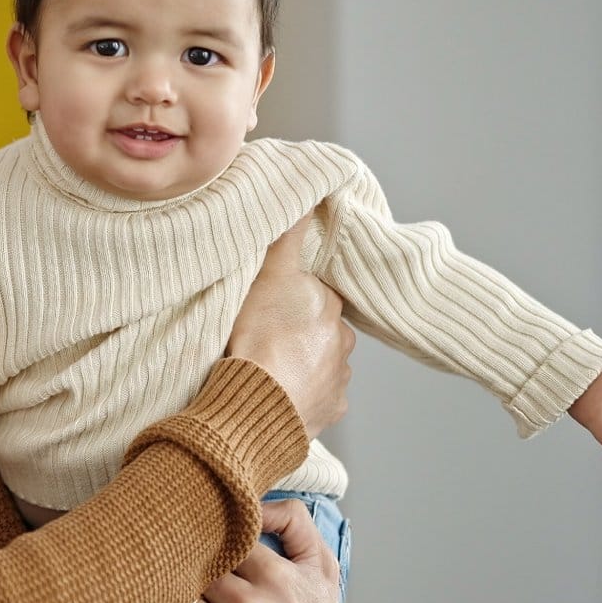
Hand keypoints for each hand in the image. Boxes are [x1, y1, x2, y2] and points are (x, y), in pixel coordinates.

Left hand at [160, 499, 357, 602]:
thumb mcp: (322, 571)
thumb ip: (296, 523)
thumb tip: (255, 498)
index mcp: (278, 578)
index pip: (221, 536)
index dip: (200, 531)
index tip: (185, 529)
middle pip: (193, 568)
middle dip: (177, 561)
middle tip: (157, 552)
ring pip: (177, 602)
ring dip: (162, 593)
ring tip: (151, 584)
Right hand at [227, 220, 353, 437]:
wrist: (259, 402)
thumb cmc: (261, 336)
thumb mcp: (270, 275)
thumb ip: (288, 236)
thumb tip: (311, 191)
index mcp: (330, 308)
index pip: (317, 294)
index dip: (295, 296)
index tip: (273, 303)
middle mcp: (342, 342)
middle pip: (323, 330)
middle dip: (303, 332)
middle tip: (268, 335)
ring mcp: (338, 380)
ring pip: (323, 365)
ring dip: (304, 364)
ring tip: (272, 368)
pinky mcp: (329, 411)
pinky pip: (318, 400)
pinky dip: (304, 396)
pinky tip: (281, 394)